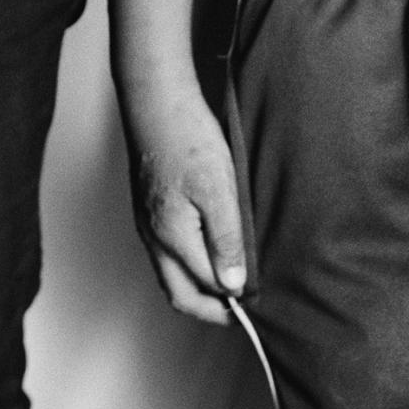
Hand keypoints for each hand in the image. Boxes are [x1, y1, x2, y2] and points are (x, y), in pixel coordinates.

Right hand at [124, 84, 247, 324]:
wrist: (156, 100)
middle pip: (179, 294)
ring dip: (200, 286)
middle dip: (211, 308)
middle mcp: (153, 237)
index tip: (260, 294)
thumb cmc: (187, 138)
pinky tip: (210, 248)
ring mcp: (147, 224)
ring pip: (171, 274)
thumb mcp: (219, 188)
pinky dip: (189, 264)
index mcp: (171, 237)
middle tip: (244, 305)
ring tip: (232, 278)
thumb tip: (233, 286)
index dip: (234, 298)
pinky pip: (167, 253)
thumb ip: (227, 241)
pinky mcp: (148, 209)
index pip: (206, 288)